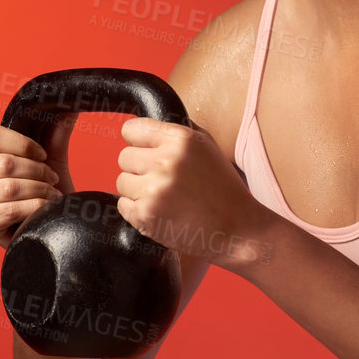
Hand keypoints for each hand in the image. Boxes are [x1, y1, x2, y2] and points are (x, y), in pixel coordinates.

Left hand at [114, 116, 273, 271]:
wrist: (237, 229)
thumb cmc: (223, 190)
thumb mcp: (207, 148)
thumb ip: (177, 135)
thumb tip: (145, 129)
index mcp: (181, 140)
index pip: (132, 130)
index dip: (137, 141)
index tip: (144, 150)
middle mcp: (166, 162)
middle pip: (124, 156)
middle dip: (138, 168)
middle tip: (160, 179)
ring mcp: (154, 190)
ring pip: (122, 182)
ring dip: (137, 190)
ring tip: (164, 197)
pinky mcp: (146, 216)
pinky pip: (123, 205)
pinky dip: (137, 210)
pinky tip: (161, 211)